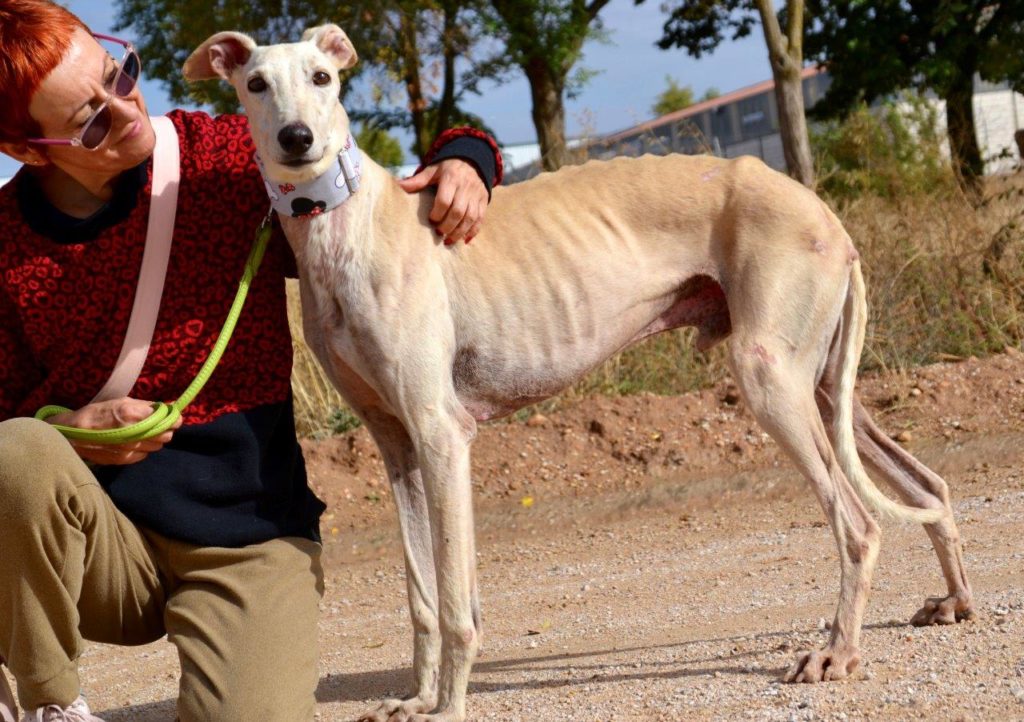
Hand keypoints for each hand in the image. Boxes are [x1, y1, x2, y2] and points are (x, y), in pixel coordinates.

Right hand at [46, 397, 181, 465]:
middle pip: (166, 436)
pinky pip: (144, 455)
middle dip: (165, 430)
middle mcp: (134, 432)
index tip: (173, 418)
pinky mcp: (124, 460)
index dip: (174, 419)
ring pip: (157, 446)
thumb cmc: (97, 413)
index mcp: (133, 414)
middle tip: (158, 425)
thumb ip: (147, 405)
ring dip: (154, 440)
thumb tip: (168, 407)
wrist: (73, 435)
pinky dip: (143, 449)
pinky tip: (133, 442)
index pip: (167, 420)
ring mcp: (129, 449)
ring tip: (143, 434)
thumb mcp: (121, 402)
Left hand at [398, 158, 487, 243]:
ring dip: (459, 232)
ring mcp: (476, 195)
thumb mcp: (433, 171)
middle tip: (438, 233)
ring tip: (448, 240)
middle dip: (447, 225)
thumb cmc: (448, 168)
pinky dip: (473, 231)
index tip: (431, 219)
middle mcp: (466, 187)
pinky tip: (464, 240)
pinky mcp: (484, 202)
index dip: (437, 213)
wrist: (473, 161)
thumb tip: (398, 186)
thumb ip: (417, 181)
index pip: (444, 200)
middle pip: (458, 211)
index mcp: (451, 179)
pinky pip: (480, 219)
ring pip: (470, 217)